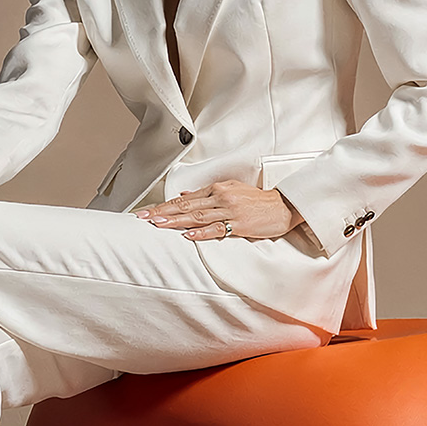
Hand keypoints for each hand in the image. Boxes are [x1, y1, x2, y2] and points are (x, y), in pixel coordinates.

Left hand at [132, 180, 303, 241]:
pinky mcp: (239, 224)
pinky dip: (201, 232)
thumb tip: (184, 196)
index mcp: (217, 189)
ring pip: (197, 217)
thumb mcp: (231, 190)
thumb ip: (207, 194)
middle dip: (163, 213)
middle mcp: (221, 197)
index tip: (148, 212)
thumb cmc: (257, 200)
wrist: (282, 206)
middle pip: (186, 207)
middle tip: (144, 218)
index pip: (185, 199)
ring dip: (176, 221)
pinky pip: (217, 229)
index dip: (164, 206)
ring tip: (159, 225)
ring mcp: (230, 211)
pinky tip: (188, 235)